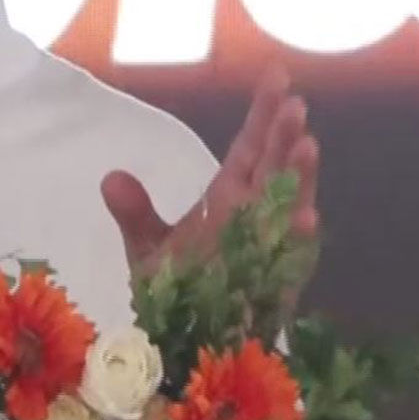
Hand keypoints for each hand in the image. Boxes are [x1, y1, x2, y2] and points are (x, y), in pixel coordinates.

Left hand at [103, 64, 319, 277]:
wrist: (186, 342)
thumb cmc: (175, 291)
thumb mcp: (147, 247)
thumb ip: (134, 212)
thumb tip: (110, 178)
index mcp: (228, 195)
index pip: (251, 145)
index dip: (264, 113)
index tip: (278, 77)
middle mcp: (254, 213)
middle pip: (275, 165)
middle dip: (286, 136)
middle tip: (295, 105)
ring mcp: (270, 244)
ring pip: (290, 202)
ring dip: (301, 176)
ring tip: (308, 145)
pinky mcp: (278, 280)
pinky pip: (291, 256)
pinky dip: (297, 236)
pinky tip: (305, 215)